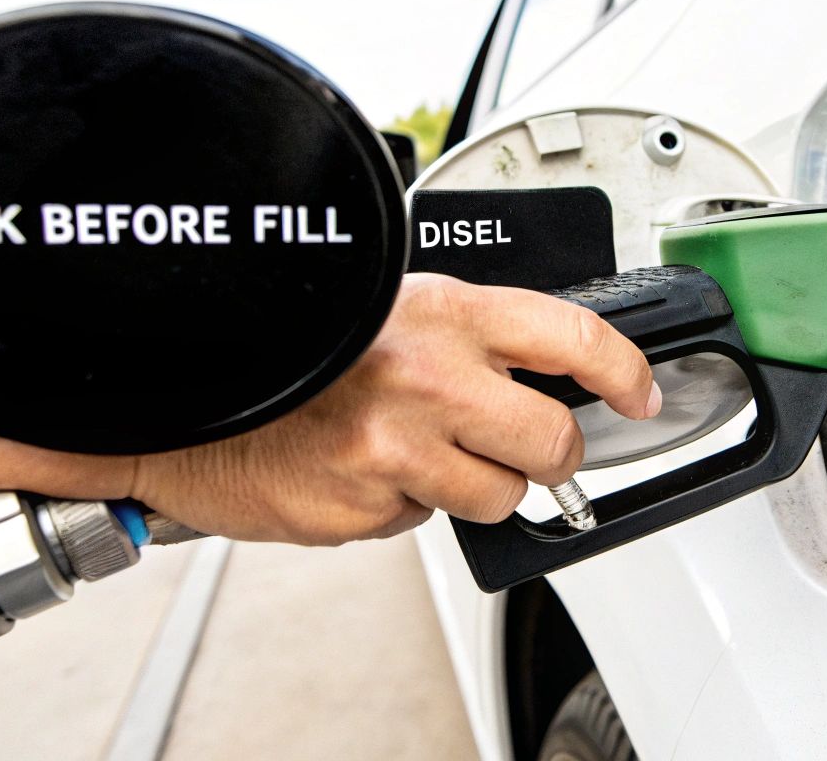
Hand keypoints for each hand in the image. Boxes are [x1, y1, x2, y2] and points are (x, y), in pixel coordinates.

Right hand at [129, 274, 659, 545]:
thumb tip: (544, 371)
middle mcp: (427, 378)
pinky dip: (401, 504)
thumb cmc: (289, 346)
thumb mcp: (385, 305)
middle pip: (551, 442)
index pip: (571, 337)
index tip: (641, 394)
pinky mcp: (363, 508)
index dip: (624, 371)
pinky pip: (420, 521)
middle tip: (524, 446)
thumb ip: (464, 335)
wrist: (186, 397)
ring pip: (496, 497)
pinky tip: (359, 467)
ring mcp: (394, 450)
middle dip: (549, 454)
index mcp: (441, 312)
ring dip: (472, 484)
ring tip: (414, 449)